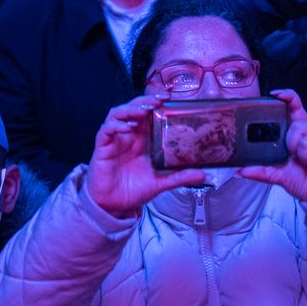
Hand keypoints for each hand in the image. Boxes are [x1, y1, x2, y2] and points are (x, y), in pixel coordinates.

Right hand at [85, 95, 205, 218]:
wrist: (114, 206)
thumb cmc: (133, 191)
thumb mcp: (160, 182)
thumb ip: (180, 176)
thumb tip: (204, 175)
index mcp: (142, 140)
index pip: (148, 114)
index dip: (156, 104)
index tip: (169, 99)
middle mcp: (128, 136)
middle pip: (134, 108)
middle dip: (145, 101)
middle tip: (159, 100)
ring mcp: (114, 140)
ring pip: (118, 114)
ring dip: (130, 108)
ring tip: (143, 110)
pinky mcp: (102, 147)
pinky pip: (106, 130)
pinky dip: (116, 125)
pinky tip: (127, 127)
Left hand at [237, 89, 306, 203]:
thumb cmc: (304, 180)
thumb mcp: (279, 176)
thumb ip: (261, 171)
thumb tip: (240, 171)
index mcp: (299, 133)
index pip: (295, 107)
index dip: (287, 97)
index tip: (276, 94)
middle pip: (298, 126)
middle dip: (293, 145)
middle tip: (296, 158)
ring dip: (306, 159)